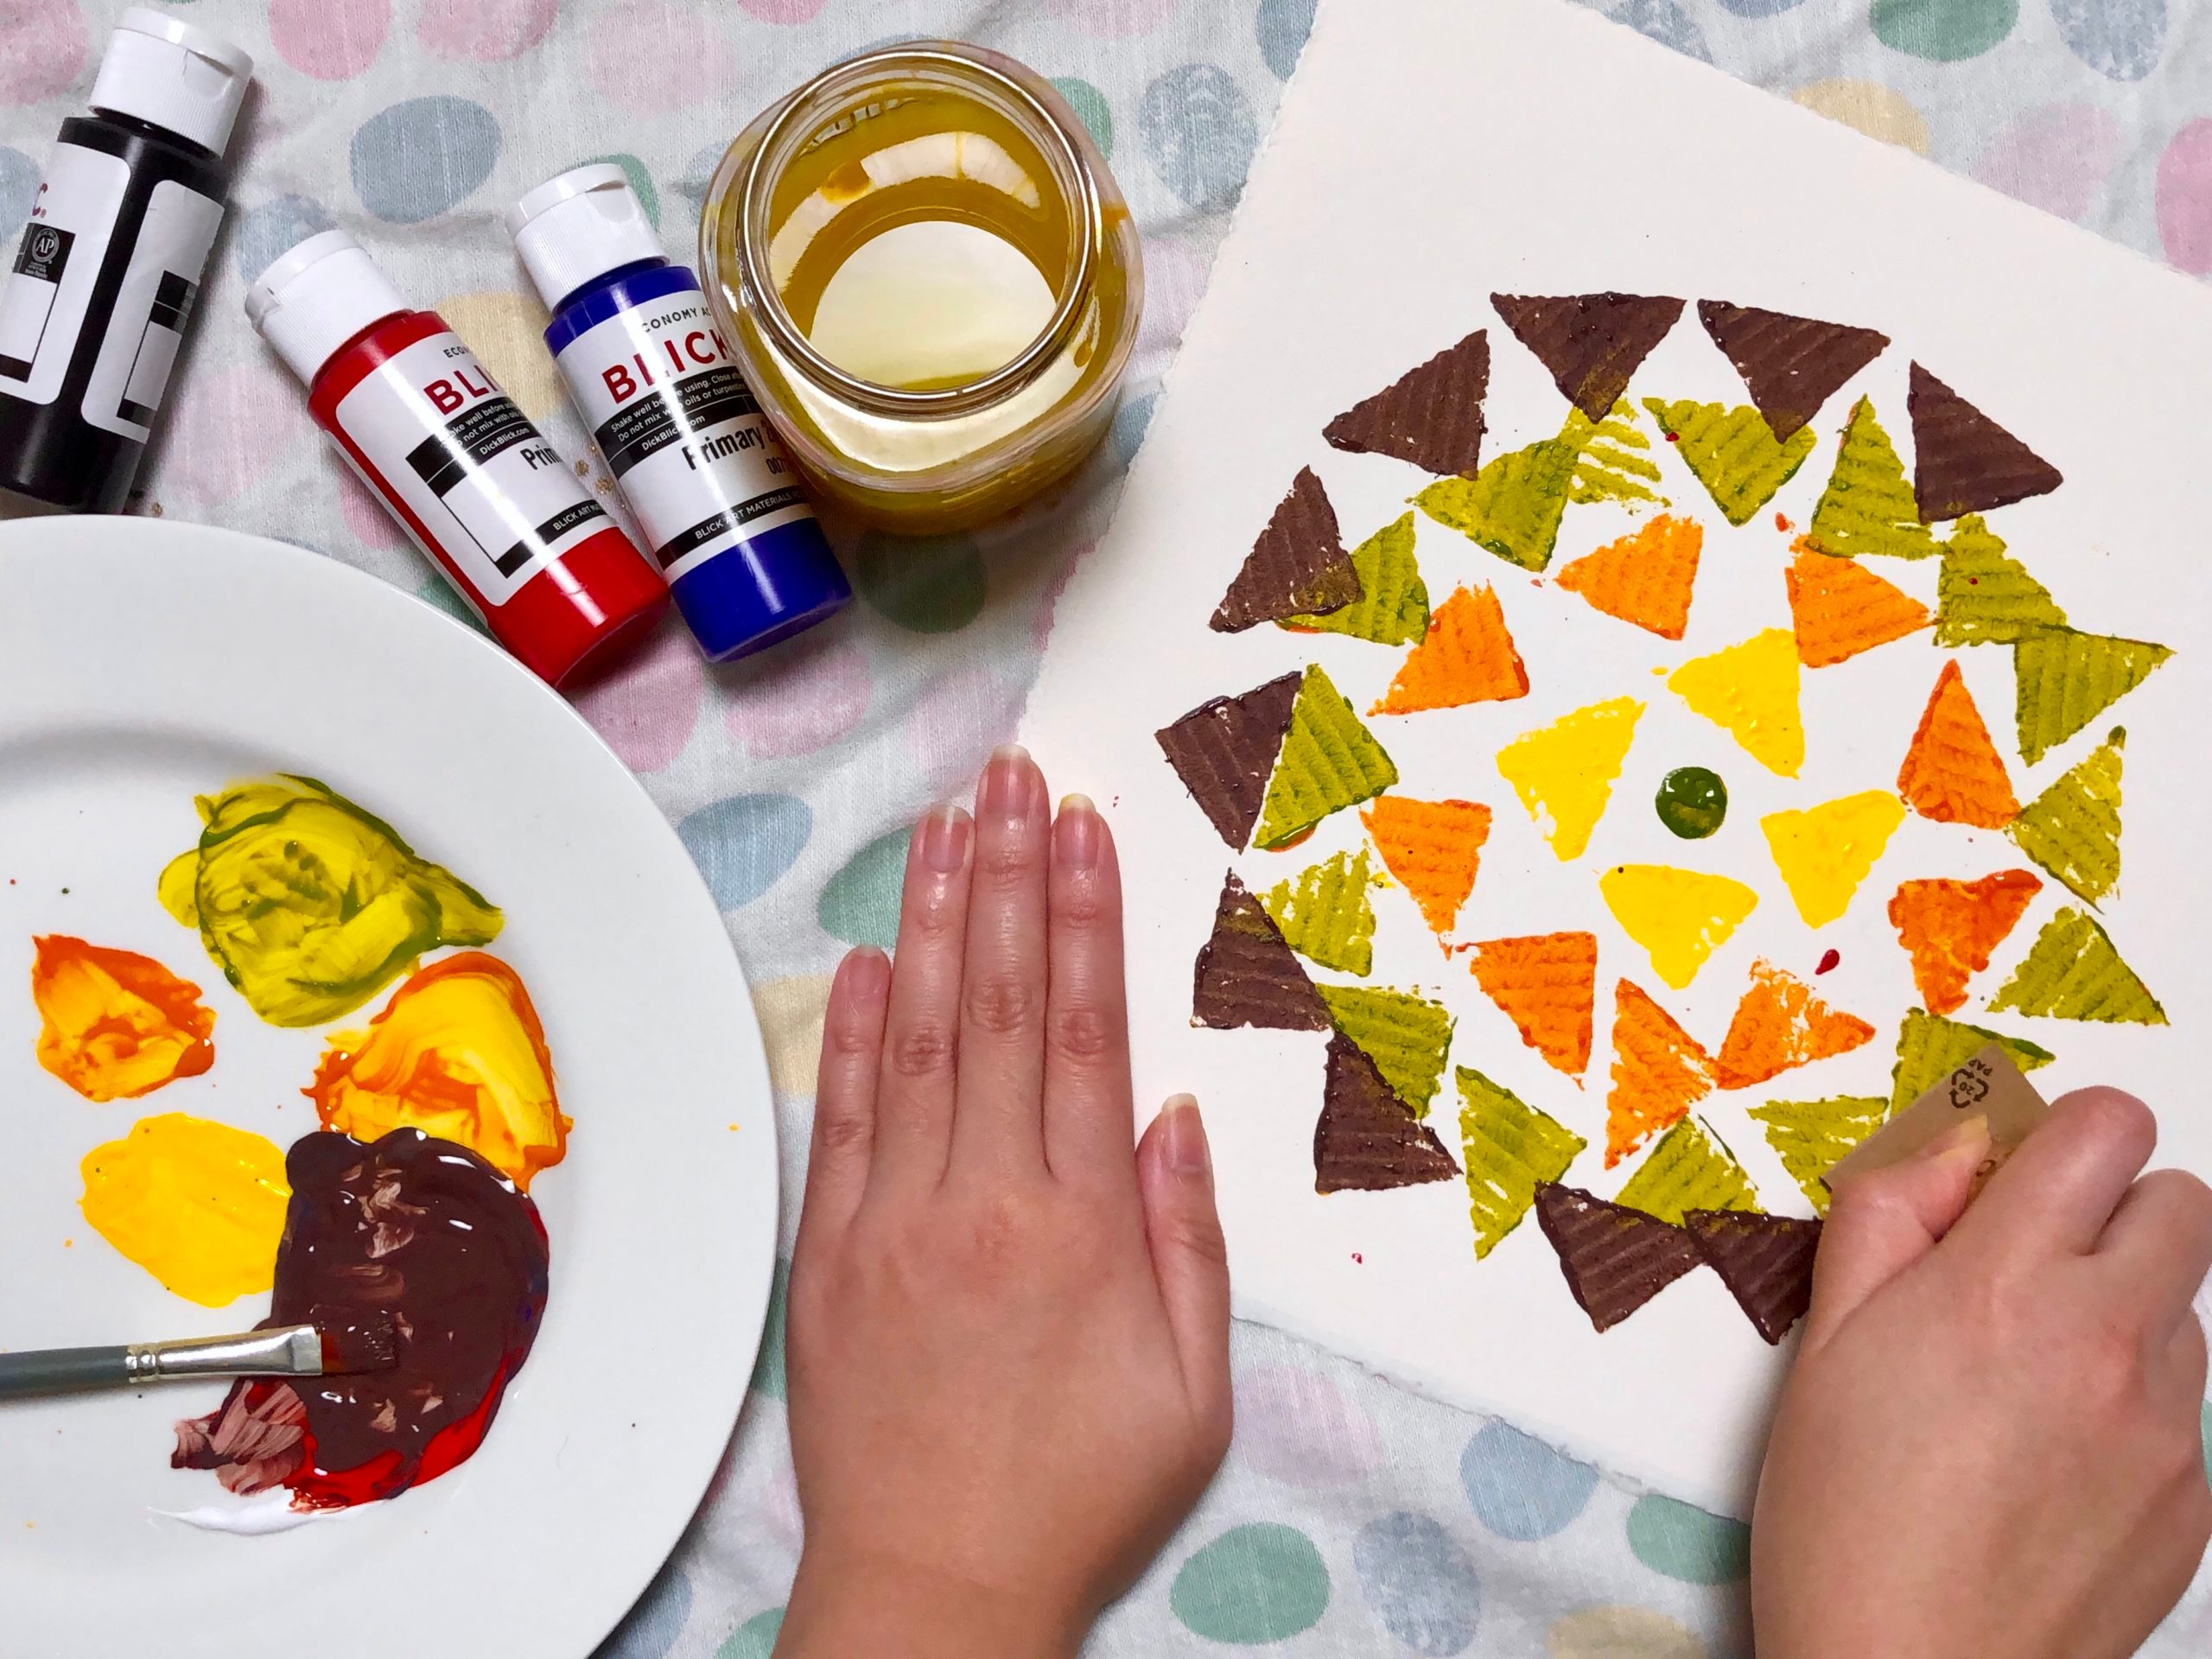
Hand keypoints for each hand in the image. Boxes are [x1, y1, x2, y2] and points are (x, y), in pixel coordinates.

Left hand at [775, 748, 1232, 1657]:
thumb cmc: (1078, 1494)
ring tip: (945, 827)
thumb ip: (1185, 1241)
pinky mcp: (827, 1254)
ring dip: (931, 923)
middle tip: (1011, 779)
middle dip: (1005, 878)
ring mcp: (894, 1219)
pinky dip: (852, 1033)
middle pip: (994, 1006)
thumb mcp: (1189, 1387)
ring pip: (915, 1040)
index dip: (1081, 917)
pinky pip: (842, 1121)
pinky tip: (866, 958)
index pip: (1081, 1030)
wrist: (936, 1586)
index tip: (1080, 827)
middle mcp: (982, 1198)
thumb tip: (1175, 1113)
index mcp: (1080, 1223)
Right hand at [1753, 1090, 2211, 1658]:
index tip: (2019, 1181)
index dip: (2064, 1139)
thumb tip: (1946, 1153)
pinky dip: (2132, 1408)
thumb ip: (1885, 1219)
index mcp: (2001, 1285)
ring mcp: (2168, 1425)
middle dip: (2111, 1214)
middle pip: (2181, 1203)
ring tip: (2026, 1386)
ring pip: (2185, 1308)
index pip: (2106, 1132)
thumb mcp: (1822, 1342)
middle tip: (2029, 1272)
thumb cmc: (1843, 1518)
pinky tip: (2050, 1463)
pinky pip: (2187, 1408)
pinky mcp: (2195, 1498)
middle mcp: (2105, 1339)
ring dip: (2122, 1313)